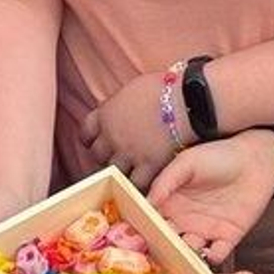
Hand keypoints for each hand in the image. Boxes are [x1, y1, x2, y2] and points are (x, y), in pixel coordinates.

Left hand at [80, 72, 178, 188]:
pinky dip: (140, 185)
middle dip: (107, 157)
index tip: (102, 142)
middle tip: (120, 157)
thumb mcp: (133, 89)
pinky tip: (147, 183)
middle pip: (98, 155)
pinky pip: (136, 183)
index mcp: (106, 114)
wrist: (187, 100)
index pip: (86, 133)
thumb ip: (121, 104)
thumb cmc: (167, 88)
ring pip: (114, 171)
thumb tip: (121, 109)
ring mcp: (128, 152)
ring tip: (133, 173)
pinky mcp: (147, 166)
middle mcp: (112, 135)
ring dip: (122, 173)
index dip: (93, 139)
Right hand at [150, 131, 273, 264]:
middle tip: (154, 256)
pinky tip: (208, 254)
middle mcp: (183, 221)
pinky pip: (216, 254)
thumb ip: (166, 181)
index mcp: (170, 204)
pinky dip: (211, 259)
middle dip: (159, 251)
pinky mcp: (227, 238)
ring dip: (183, 258)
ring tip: (180, 258)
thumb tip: (147, 203)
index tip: (134, 239)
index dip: (142, 231)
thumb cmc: (218, 156)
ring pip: (188, 253)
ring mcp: (204, 231)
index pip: (151, 222)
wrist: (255, 160)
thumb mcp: (187, 163)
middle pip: (166, 243)